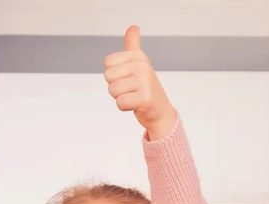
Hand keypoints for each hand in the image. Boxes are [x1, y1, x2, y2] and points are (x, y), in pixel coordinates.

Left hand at [104, 25, 176, 139]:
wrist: (161, 112)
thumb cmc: (146, 88)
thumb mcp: (139, 64)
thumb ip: (133, 45)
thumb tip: (134, 26)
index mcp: (138, 56)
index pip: (108, 63)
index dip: (115, 74)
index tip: (129, 78)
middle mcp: (142, 66)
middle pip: (108, 77)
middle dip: (117, 87)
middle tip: (132, 90)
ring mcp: (145, 82)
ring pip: (113, 90)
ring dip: (121, 97)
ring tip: (134, 97)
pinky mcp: (145, 99)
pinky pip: (120, 103)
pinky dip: (126, 107)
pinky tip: (137, 105)